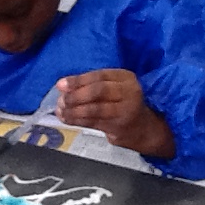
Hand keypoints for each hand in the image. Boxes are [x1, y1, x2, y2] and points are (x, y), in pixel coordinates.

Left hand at [56, 69, 174, 157]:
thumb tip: (63, 86)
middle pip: (99, 91)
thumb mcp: (114, 87)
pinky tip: (67, 119)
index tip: (61, 85)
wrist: (143, 128)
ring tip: (61, 111)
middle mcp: (129, 92)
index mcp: (125, 77)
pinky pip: (94, 122)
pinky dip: (77, 121)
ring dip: (74, 111)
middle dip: (76, 95)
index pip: (99, 76)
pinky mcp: (119, 127)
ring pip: (95, 109)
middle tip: (61, 100)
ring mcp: (125, 110)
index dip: (78, 80)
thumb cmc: (123, 103)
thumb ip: (93, 85)